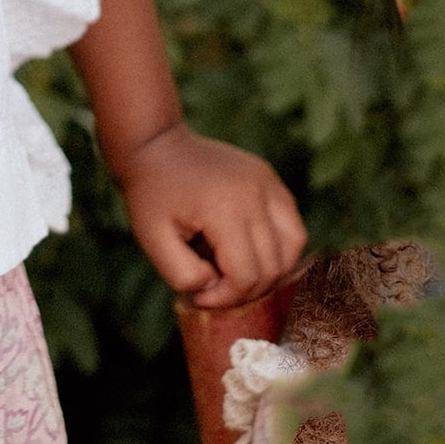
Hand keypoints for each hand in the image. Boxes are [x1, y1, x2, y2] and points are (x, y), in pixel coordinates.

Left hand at [109, 122, 306, 308]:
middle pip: (272, 266)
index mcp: (224, 208)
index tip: (200, 295)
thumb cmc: (152, 195)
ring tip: (235, 272)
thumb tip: (215, 286)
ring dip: (270, 270)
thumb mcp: (152, 239)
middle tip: (215, 287)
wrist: (156, 146)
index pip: (246, 275)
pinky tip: (250, 252)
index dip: (226, 297)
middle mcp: (255, 193)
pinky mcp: (270, 178)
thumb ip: (182, 274)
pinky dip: (280, 248)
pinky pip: (292, 224)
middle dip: (245, 289)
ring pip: (293, 246)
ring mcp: (267, 182)